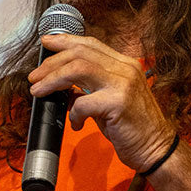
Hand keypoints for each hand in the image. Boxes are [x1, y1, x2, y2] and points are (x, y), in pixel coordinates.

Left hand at [28, 34, 174, 170]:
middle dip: (51, 63)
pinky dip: (73, 114)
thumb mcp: (109, 100)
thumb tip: (63, 87)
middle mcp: (125, 68)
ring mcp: (123, 84)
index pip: (90, 44)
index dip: (65, 41)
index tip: (46, 43)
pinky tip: (75, 124)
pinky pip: (83, 103)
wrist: (156, 149)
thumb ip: (90, 88)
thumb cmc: (132, 126)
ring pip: (78, 69)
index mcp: (124, 64)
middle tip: (34, 76)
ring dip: (52, 79)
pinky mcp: (118, 103)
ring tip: (38, 90)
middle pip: (80, 53)